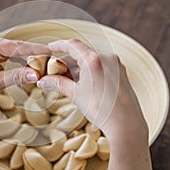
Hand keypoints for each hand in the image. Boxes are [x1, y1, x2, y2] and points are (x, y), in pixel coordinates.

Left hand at [0, 34, 49, 136]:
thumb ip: (15, 77)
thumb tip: (35, 75)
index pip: (18, 46)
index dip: (36, 50)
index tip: (51, 51)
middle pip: (19, 47)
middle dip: (34, 55)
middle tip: (51, 62)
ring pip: (16, 50)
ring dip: (28, 58)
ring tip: (43, 66)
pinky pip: (11, 53)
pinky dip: (20, 60)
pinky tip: (30, 66)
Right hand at [37, 39, 151, 169]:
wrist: (126, 124)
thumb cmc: (101, 109)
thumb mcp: (76, 95)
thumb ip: (58, 84)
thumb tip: (43, 81)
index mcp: (94, 60)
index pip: (72, 45)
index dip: (58, 45)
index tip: (49, 48)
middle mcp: (106, 58)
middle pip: (81, 53)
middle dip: (66, 62)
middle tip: (54, 72)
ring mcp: (115, 64)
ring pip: (90, 60)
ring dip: (77, 67)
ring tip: (66, 80)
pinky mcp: (121, 72)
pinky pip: (100, 66)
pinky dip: (88, 71)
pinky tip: (81, 82)